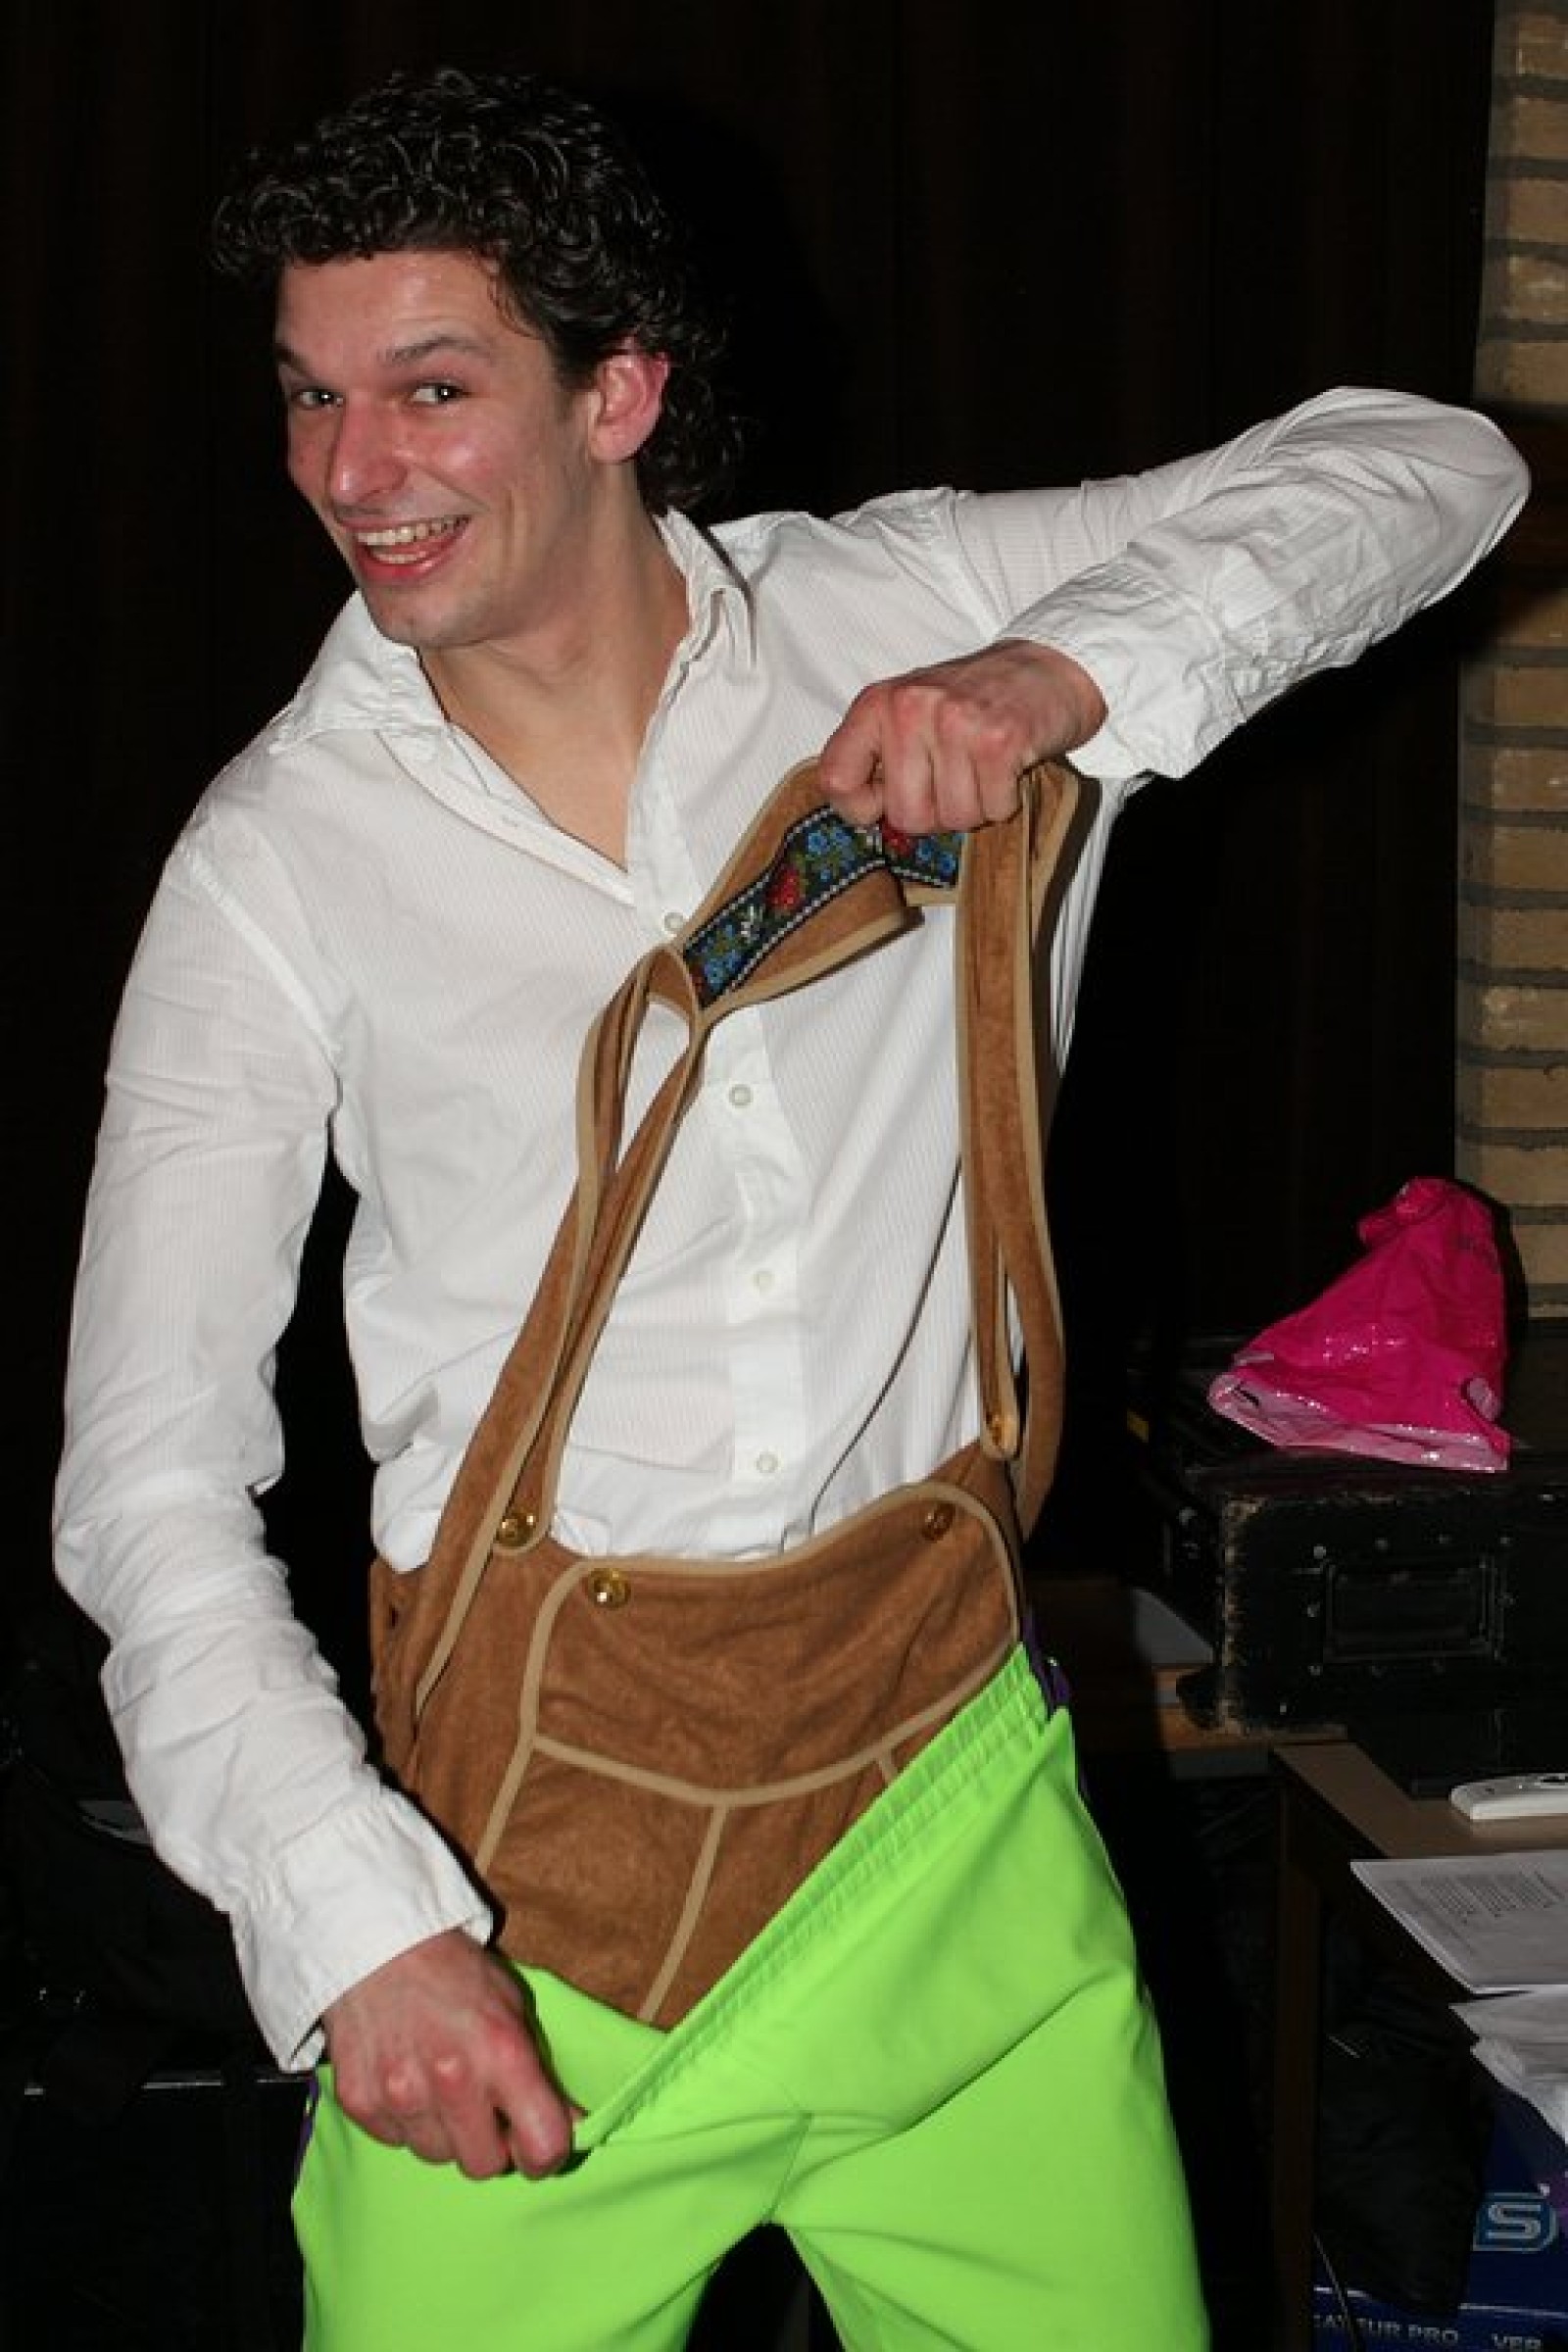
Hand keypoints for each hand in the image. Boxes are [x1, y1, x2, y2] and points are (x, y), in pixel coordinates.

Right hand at [322, 1929, 576, 2178]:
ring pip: (436, 2156)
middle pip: (484, 2166)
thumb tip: (570, 2126)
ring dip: (444, 2132)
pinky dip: (404, 2120)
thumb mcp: (513, 2005)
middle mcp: (452, 2079)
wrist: (378, 1942)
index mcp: (502, 2052)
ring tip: (437, 2084)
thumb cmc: (455, 1971)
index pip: (544, 2145)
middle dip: (490, 2144)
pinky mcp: (360, 2101)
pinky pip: (394, 2141)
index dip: (546, 2153)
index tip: (538, 2142)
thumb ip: (539, 2071)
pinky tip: (405, 2077)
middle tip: (483, 2110)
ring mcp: (401, 2094)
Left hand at [817, 639, 1105, 832]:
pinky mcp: (998, 739)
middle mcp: (910, 708)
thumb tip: (861, 813)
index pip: (836, 780)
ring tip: (984, 768)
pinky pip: (993, 809)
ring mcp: (954, 722)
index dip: (861, 808)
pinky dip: (1005, 801)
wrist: (1049, 668)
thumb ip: (879, 754)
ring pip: (954, 817)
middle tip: (956, 779)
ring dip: (976, 806)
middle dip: (937, 813)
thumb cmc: (975, 700)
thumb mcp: (911, 711)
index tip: (885, 801)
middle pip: (906, 815)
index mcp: (877, 704)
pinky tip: (1008, 768)